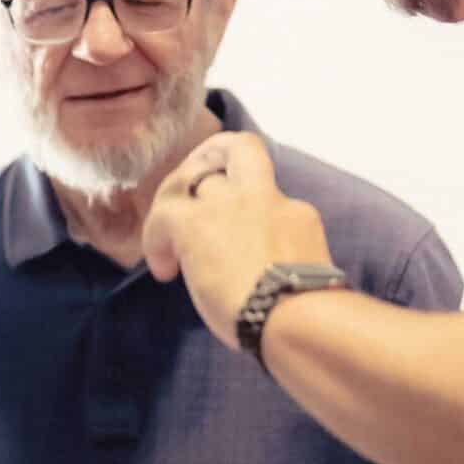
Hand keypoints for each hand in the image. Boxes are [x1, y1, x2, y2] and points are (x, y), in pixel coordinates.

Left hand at [140, 133, 332, 348]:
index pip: (268, 192)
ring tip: (167, 236)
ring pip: (194, 174)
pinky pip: (163, 213)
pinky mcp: (196, 223)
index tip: (238, 218)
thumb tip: (267, 276)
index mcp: (296, 215)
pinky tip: (164, 271)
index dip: (248, 199)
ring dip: (177, 199)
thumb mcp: (306, 276)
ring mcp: (230, 204)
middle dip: (213, 157)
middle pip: (240, 148)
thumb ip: (285, 262)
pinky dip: (155, 239)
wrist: (294, 315)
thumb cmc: (308, 312)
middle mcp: (265, 198)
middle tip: (192, 194)